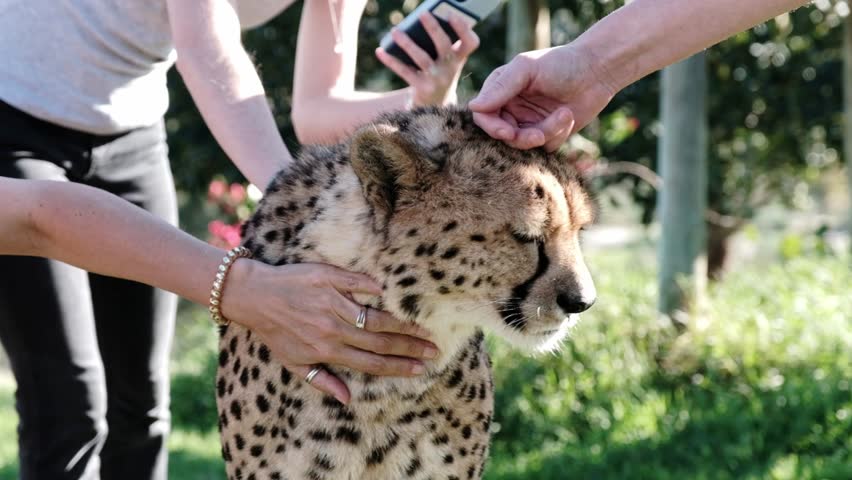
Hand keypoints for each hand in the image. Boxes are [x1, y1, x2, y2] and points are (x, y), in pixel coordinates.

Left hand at [221, 260, 438, 404]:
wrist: (253, 296)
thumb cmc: (274, 331)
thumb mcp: (293, 363)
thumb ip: (322, 380)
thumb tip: (347, 400)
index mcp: (327, 350)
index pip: (371, 362)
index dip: (398, 367)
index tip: (420, 368)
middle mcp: (331, 328)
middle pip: (379, 341)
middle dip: (409, 347)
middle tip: (433, 348)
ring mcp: (330, 302)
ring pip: (372, 316)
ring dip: (400, 323)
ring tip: (421, 328)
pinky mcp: (327, 278)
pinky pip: (356, 282)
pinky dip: (372, 287)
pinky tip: (388, 291)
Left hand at [376, 12, 479, 106]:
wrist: (434, 105)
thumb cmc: (437, 73)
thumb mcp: (444, 61)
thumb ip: (438, 43)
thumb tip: (418, 22)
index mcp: (459, 58)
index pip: (470, 43)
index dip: (463, 29)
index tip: (452, 15)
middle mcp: (451, 69)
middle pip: (444, 46)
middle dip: (434, 29)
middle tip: (422, 14)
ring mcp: (437, 80)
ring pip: (422, 58)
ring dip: (407, 44)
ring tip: (395, 31)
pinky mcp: (422, 89)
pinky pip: (405, 72)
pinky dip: (391, 61)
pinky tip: (380, 51)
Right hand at [468, 45, 617, 151]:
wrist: (597, 71)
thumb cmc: (561, 63)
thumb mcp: (526, 69)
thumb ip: (500, 87)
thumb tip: (473, 107)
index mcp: (500, 90)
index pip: (483, 116)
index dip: (493, 127)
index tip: (508, 132)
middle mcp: (511, 108)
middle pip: (502, 135)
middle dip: (522, 137)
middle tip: (539, 134)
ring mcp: (529, 122)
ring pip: (525, 143)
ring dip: (546, 132)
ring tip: (565, 115)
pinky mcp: (548, 133)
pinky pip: (545, 147)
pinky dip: (558, 134)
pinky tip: (569, 116)